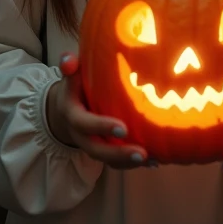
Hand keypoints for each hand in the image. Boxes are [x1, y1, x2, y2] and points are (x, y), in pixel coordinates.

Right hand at [46, 52, 153, 168]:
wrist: (67, 108)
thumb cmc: (75, 87)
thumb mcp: (70, 76)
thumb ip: (70, 66)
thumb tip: (68, 60)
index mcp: (73, 115)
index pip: (85, 123)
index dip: (102, 127)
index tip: (123, 129)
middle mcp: (81, 135)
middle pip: (96, 150)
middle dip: (118, 154)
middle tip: (142, 153)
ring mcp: (92, 145)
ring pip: (108, 160)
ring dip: (129, 162)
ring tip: (152, 159)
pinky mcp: (104, 151)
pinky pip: (117, 163)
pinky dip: (134, 163)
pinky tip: (156, 160)